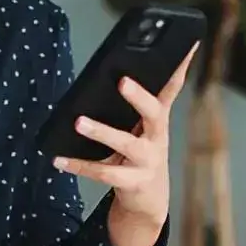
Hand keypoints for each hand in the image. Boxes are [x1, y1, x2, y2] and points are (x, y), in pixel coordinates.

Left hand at [54, 46, 195, 245]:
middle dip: (139, 97)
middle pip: (154, 113)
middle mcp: (157, 139)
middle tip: (122, 81)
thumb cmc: (141, 156)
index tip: (186, 44)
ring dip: (102, 132)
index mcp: (159, 121)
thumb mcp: (144, 130)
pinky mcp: (132, 183)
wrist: (149, 201)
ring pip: (126, 144)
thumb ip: (137, 105)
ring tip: (78, 122)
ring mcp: (147, 162)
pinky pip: (104, 173)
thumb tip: (117, 74)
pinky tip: (59, 158)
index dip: (180, 67)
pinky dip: (79, 165)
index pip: (172, 89)